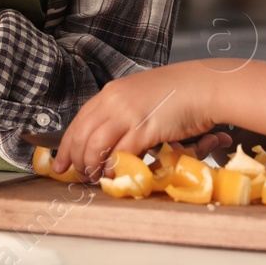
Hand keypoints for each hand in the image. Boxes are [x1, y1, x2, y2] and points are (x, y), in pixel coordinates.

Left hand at [52, 61, 221, 178]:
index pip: (79, 121)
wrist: (204, 86)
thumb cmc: (179, 93)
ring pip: (95, 146)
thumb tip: (113, 141)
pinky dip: (114, 168)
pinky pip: (120, 154)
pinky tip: (116, 175)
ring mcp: (128, 113)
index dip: (67, 145)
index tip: (61, 162)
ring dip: (92, 166)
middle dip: (76, 160)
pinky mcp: (144, 128)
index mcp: (112, 92)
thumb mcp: (142, 97)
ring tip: (97, 178)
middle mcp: (114, 100)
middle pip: (81, 134)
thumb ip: (124, 115)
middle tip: (79, 176)